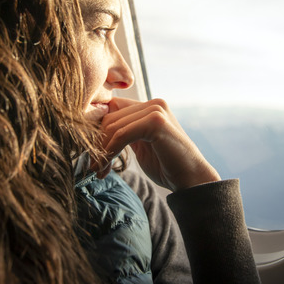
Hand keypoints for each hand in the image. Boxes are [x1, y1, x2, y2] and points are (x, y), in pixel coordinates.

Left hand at [91, 97, 220, 191]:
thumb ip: (124, 133)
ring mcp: (155, 110)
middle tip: (93, 166)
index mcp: (150, 107)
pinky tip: (105, 168)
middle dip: (97, 143)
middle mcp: (153, 103)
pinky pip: (121, 135)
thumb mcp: (140, 145)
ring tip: (99, 170)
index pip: (112, 108)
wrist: (191, 180)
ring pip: (113, 126)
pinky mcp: (155, 122)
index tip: (92, 154)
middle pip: (109, 117)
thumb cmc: (166, 166)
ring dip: (101, 151)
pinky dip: (109, 152)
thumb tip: (95, 132)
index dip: (98, 130)